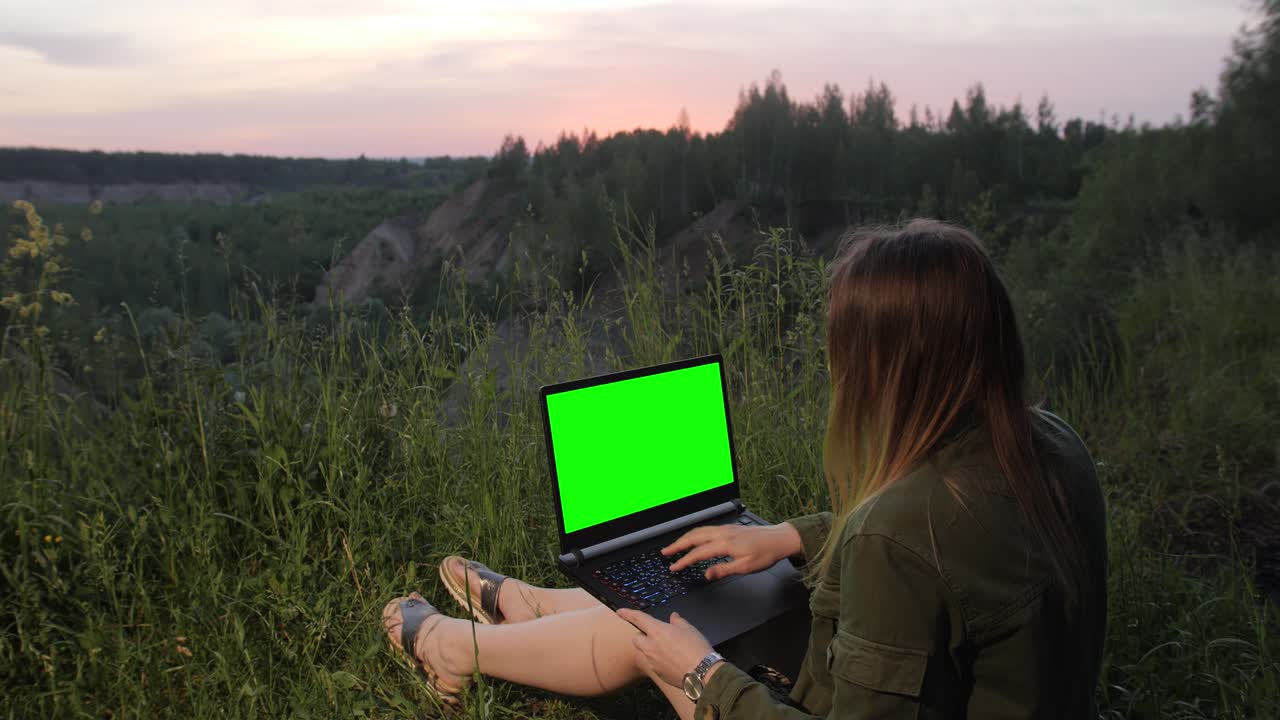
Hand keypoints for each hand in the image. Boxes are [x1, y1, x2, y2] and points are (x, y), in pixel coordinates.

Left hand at [617, 608, 715, 688]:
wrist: (702, 672)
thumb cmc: (696, 648)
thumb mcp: (689, 628)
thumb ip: (677, 621)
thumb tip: (673, 617)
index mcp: (657, 631)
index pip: (638, 619)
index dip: (627, 613)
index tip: (620, 612)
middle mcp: (650, 646)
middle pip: (636, 638)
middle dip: (642, 636)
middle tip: (656, 635)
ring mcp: (652, 661)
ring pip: (645, 652)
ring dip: (650, 649)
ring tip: (669, 650)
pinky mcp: (658, 673)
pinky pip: (653, 664)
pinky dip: (658, 661)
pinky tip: (673, 661)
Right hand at [662, 522, 802, 580]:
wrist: (779, 538)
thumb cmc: (765, 554)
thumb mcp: (746, 567)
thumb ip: (724, 570)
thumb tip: (706, 574)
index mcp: (724, 544)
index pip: (698, 553)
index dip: (684, 561)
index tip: (674, 567)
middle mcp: (722, 533)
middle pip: (694, 537)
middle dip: (677, 545)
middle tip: (665, 552)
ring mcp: (725, 529)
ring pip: (699, 531)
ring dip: (685, 538)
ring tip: (675, 546)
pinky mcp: (729, 528)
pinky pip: (706, 529)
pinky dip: (695, 534)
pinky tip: (694, 538)